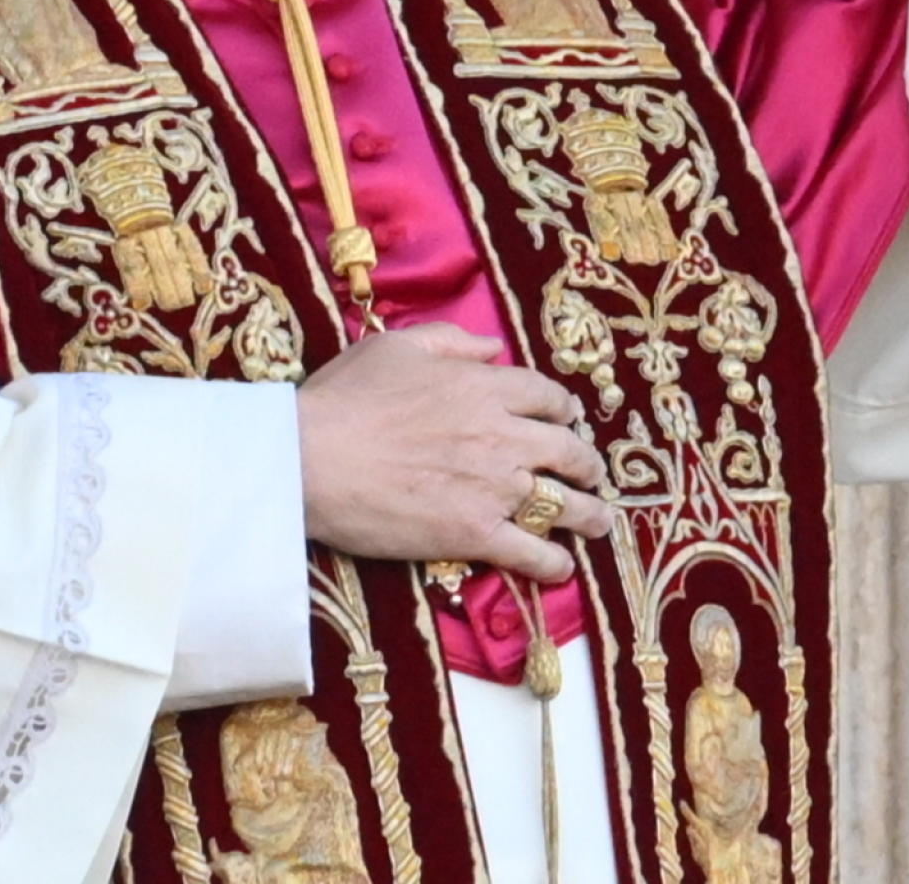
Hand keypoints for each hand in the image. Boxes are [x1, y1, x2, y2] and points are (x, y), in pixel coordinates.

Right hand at [296, 322, 612, 582]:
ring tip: (598, 521)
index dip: (563, 410)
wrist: (310, 458)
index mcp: (485, 387)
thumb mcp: (398, 346)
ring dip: (588, 513)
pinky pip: (532, 552)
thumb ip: (453, 342)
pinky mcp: (475, 534)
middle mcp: (502, 435)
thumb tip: (493, 346)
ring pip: (562, 503)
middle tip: (589, 473)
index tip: (566, 420)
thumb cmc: (346, 398)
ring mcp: (493, 487)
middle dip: (585, 462)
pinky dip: (553, 563)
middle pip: (567, 449)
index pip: (547, 397)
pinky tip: (561, 568)